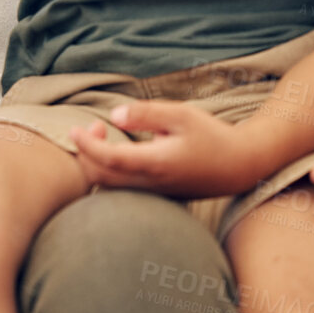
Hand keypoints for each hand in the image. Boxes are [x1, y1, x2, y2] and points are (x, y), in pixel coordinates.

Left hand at [69, 100, 260, 197]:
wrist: (239, 166)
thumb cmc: (211, 136)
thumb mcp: (181, 115)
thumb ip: (146, 114)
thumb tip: (114, 114)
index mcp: (156, 164)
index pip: (107, 160)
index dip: (85, 145)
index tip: (74, 128)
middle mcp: (151, 185)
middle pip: (100, 179)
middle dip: (86, 153)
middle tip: (93, 125)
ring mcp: (153, 195)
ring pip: (108, 188)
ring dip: (96, 163)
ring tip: (103, 133)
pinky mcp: (156, 198)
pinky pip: (120, 191)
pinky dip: (107, 172)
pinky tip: (115, 150)